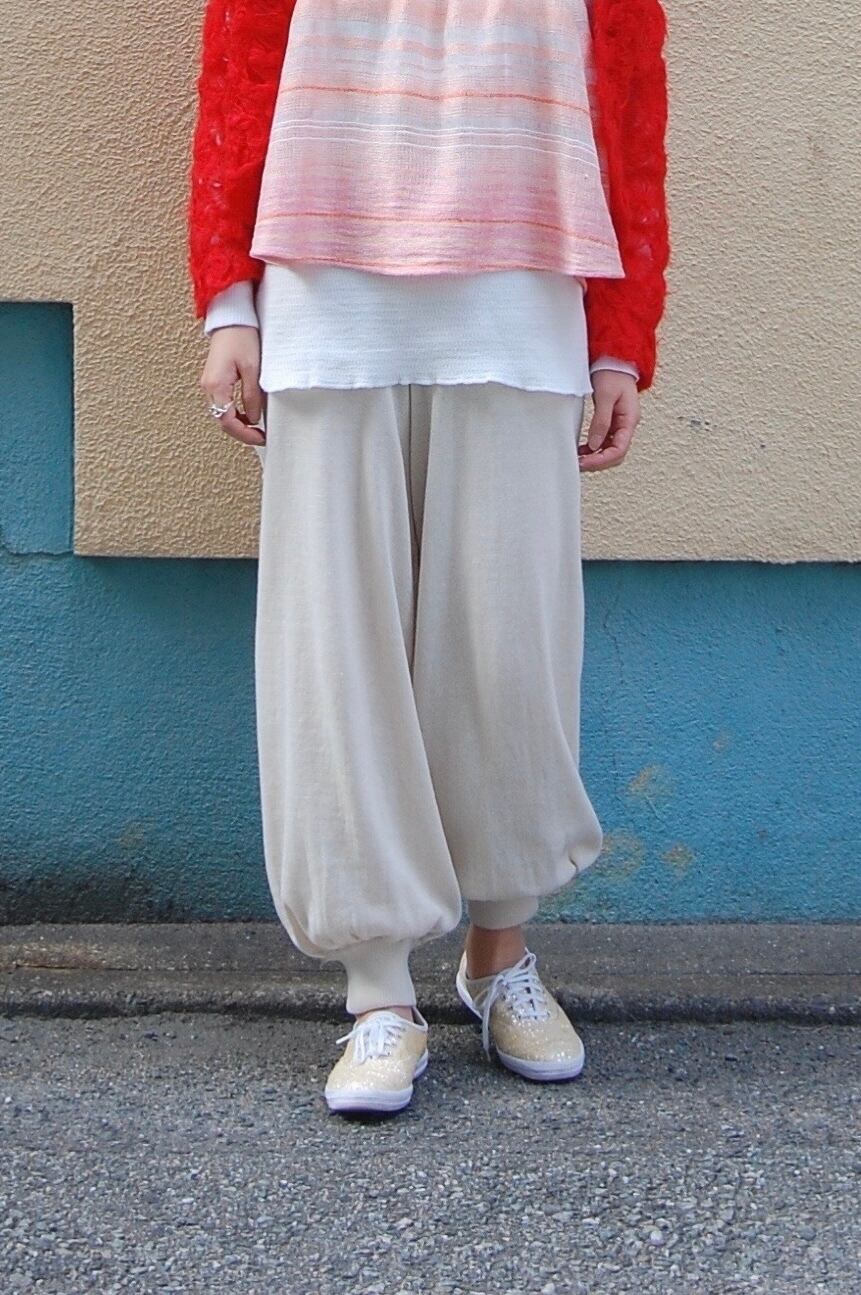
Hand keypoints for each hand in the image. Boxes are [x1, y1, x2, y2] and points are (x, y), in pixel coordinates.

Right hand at [200, 326, 265, 446]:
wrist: (231, 317)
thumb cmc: (241, 337)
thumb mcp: (253, 369)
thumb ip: (252, 396)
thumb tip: (254, 418)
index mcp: (216, 386)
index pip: (227, 421)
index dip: (244, 434)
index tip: (260, 438)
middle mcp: (208, 387)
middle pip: (222, 420)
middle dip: (241, 432)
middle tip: (260, 437)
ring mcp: (209, 383)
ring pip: (221, 413)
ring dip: (237, 423)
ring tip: (256, 428)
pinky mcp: (213, 379)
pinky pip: (221, 403)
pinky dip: (234, 413)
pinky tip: (247, 415)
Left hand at [578, 370, 640, 470]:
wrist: (615, 361)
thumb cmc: (613, 374)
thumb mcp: (606, 396)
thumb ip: (601, 421)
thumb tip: (594, 444)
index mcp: (629, 420)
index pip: (619, 450)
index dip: (602, 460)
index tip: (585, 462)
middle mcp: (627, 426)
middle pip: (616, 455)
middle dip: (598, 462)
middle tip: (579, 465)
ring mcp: (620, 425)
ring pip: (610, 450)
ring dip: (595, 457)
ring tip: (578, 459)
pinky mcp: (612, 423)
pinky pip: (604, 442)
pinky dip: (593, 448)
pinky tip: (582, 450)